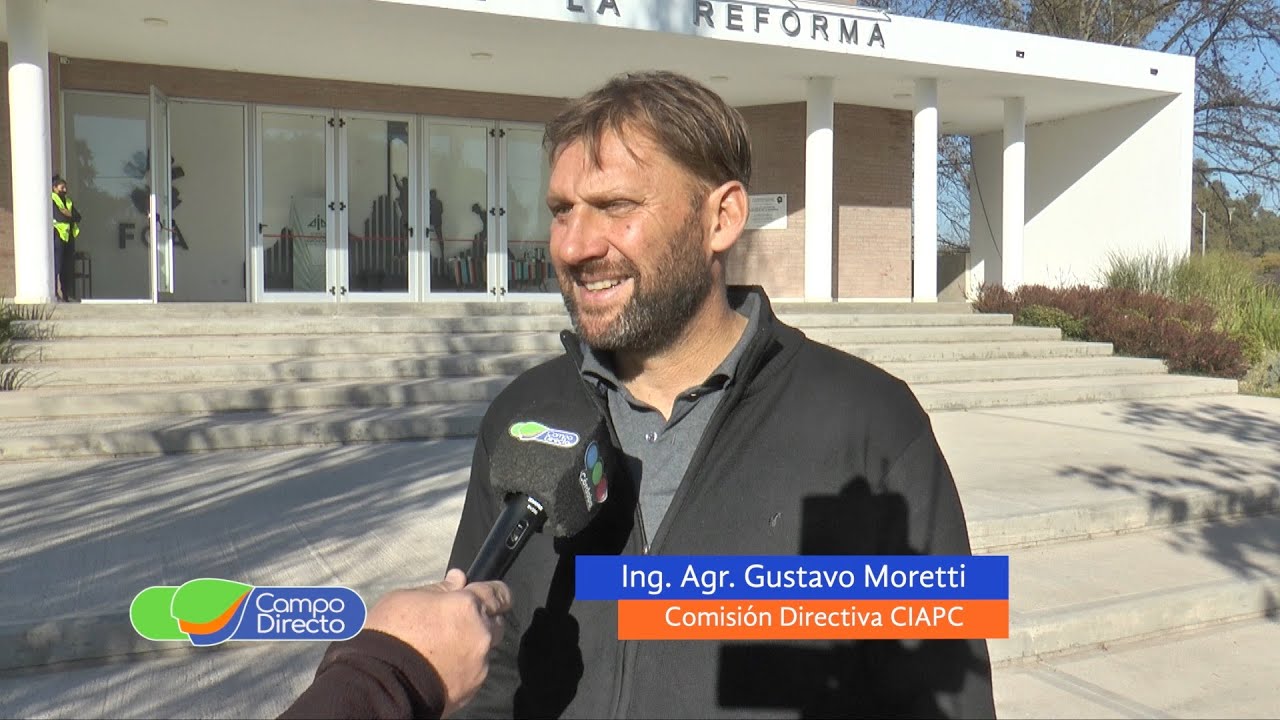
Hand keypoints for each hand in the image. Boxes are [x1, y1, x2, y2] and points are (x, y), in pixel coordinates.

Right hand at [364, 569, 511, 717]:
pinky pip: (474, 672)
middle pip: (495, 623)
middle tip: (457, 623)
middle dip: (482, 621)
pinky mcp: (471, 690)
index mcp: (467, 607)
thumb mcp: (407, 598)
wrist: (379, 684)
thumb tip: (458, 579)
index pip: (499, 594)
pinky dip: (463, 667)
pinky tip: (439, 666)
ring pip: (485, 650)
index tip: (491, 595)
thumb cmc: (388, 635)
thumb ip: (440, 589)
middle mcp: (480, 636)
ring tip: (442, 649)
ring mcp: (478, 665)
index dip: (496, 593)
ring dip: (472, 646)